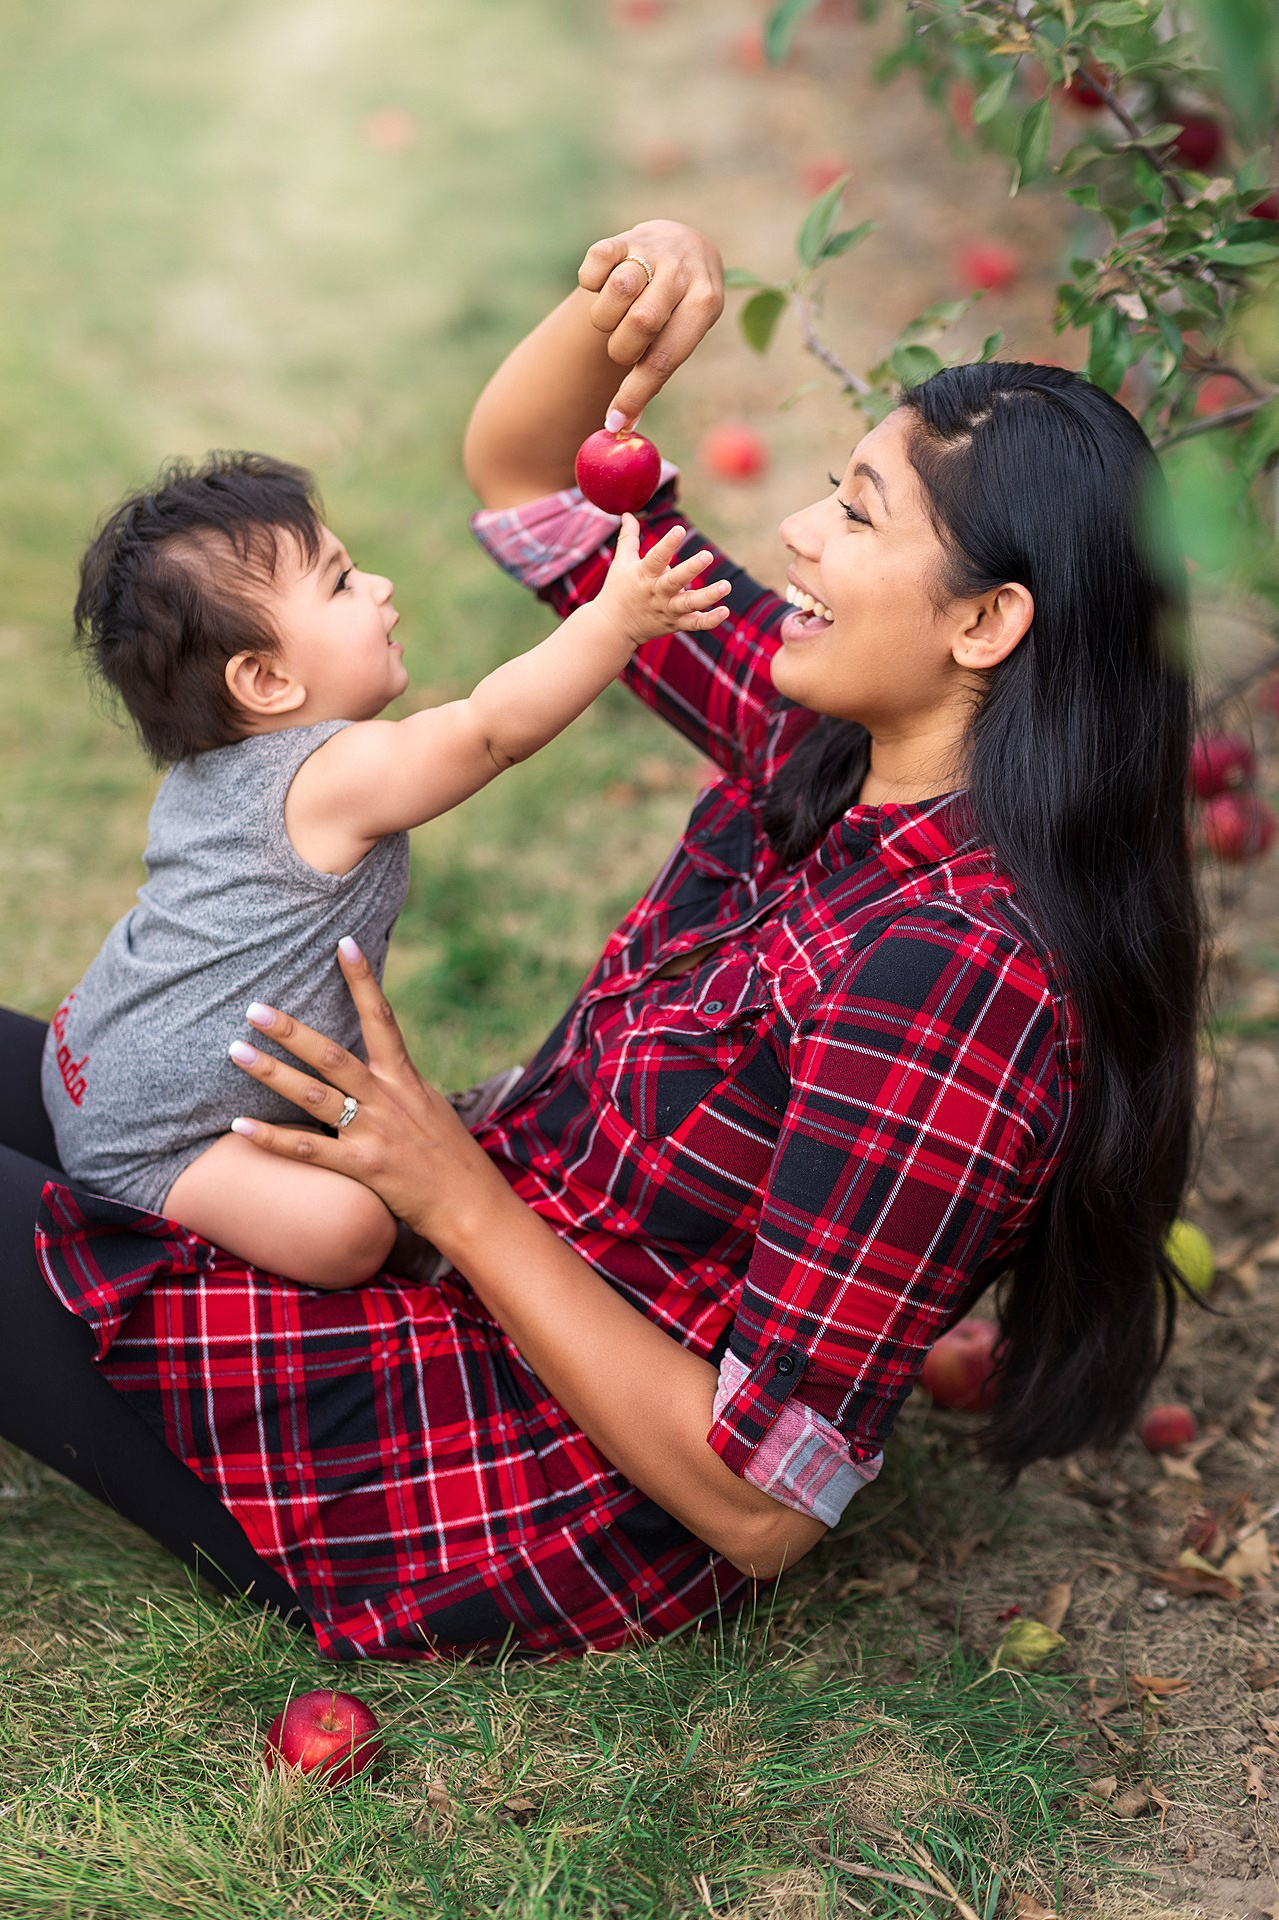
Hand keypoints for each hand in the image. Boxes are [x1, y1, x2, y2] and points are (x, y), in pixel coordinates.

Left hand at [226, 941, 508, 1250]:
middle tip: (255, 1008)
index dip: (363, 980)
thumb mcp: (428, 1105)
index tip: (343, 944)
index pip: (382, 1019)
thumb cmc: (448, 1154)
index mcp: (406, 1080)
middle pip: (333, 1056)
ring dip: (272, 1072)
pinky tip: (239, 1125)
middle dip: (292, 1030)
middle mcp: (387, 1100)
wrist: (469, 1204)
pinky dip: (272, 1138)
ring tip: (236, 1050)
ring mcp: (373, 1134)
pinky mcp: (361, 1168)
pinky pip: (308, 1150)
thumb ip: (396, 1081)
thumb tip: (373, 1056)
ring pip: (314, 1097)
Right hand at [577, 219, 724, 425]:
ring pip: (617, 291)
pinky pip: (594, 264)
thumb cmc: (679, 310)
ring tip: (616, 317)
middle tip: (624, 349)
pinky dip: (591, 283)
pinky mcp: (624, 235)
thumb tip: (619, 426)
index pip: (665, 358)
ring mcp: (654, 248)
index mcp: (705, 304)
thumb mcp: (684, 335)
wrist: (684, 246)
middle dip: (622, 349)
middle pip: (641, 323)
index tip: (615, 422)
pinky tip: (604, 284)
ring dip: (605, 318)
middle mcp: (683, 272)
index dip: (636, 394)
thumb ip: (656, 374)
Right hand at [597, 515, 729, 645]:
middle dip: (691, 569)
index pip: (656, 558)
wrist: (613, 627)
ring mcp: (667, 610)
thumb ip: (628, 537)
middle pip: (675, 581)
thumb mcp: (621, 562)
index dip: (667, 544)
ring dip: (708, 596)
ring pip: (689, 604)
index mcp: (643, 575)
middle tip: (707, 555)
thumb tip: (627, 513)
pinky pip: (695, 624)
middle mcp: (656, 592)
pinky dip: (710, 620)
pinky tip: (724, 611)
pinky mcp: (675, 624)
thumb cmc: (618, 590)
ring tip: (726, 585)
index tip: (679, 529)